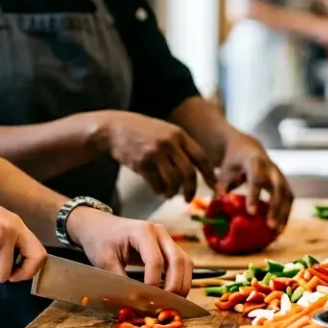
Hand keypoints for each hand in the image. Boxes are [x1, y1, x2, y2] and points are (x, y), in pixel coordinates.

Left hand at [67, 207, 192, 296]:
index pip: (155, 260)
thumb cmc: (101, 241)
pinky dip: (181, 279)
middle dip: (175, 285)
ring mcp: (167, 238)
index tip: (147, 300)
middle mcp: (160, 232)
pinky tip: (173, 294)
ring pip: (185, 262)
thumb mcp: (105, 260)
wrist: (100, 226)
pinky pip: (183, 263)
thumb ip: (119, 279)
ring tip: (173, 303)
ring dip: (182, 283)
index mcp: (142, 231)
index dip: (153, 283)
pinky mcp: (169, 247)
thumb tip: (133, 302)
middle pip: (177, 260)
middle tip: (167, 305)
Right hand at [96, 111, 216, 200]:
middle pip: (189, 173)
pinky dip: (159, 191)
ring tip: (169, 194)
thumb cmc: (141, 131)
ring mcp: (155, 153)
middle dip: (191, 189)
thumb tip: (195, 169)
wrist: (114, 128)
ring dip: (173, 192)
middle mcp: (170, 143)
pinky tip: (158, 190)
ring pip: (173, 181)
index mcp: (179, 134)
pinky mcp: (142, 163)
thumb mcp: (164, 131)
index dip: (209, 174)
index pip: (201, 157)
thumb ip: (179, 146)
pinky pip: (156, 184)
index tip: (214, 187)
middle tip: (188, 199)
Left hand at [216, 133, 293, 229]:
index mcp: (254, 161)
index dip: (254, 195)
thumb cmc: (233, 163)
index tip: (251, 213)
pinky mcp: (284, 182)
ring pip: (287, 194)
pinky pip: (289, 198)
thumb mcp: (224, 172)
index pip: (256, 178)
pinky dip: (286, 213)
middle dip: (275, 207)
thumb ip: (221, 189)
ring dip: (283, 213)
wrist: (248, 148)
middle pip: (278, 187)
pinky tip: (280, 227)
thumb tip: (215, 211)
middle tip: (270, 226)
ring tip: (277, 231)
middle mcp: (270, 167)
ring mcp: (280, 174)